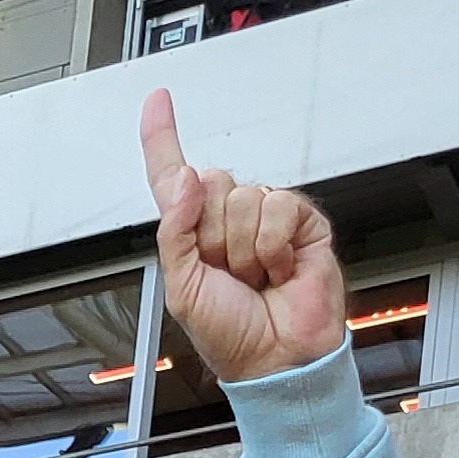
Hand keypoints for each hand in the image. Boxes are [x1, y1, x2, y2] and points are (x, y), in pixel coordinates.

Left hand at [140, 88, 346, 383]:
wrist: (276, 358)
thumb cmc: (230, 333)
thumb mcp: (181, 288)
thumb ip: (175, 231)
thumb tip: (188, 179)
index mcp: (193, 233)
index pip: (174, 176)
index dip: (162, 138)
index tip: (158, 100)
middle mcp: (227, 218)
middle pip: (210, 183)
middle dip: (212, 235)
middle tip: (227, 273)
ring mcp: (264, 216)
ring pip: (243, 197)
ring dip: (243, 249)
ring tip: (255, 277)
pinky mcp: (300, 220)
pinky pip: (277, 208)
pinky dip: (272, 247)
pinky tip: (279, 270)